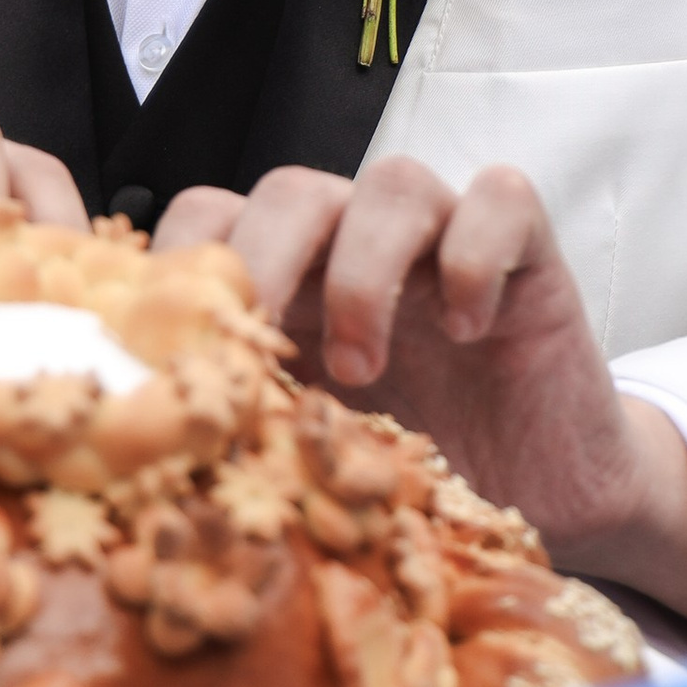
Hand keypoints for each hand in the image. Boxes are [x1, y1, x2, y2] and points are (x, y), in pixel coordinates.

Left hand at [156, 157, 686, 628]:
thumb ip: (240, 429)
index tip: (168, 354)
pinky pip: (502, 197)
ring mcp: (444, 241)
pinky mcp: (530, 254)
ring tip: (362, 367)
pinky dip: (476, 253)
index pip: (211, 220)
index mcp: (291, 286)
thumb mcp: (313, 459)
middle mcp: (358, 247)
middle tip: (255, 350)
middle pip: (291, 191)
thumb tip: (134, 448)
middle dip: (263, 260)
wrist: (553, 503)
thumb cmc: (419, 480)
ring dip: (366, 271)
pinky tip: (466, 328)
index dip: (182, 265)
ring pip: (392, 183)